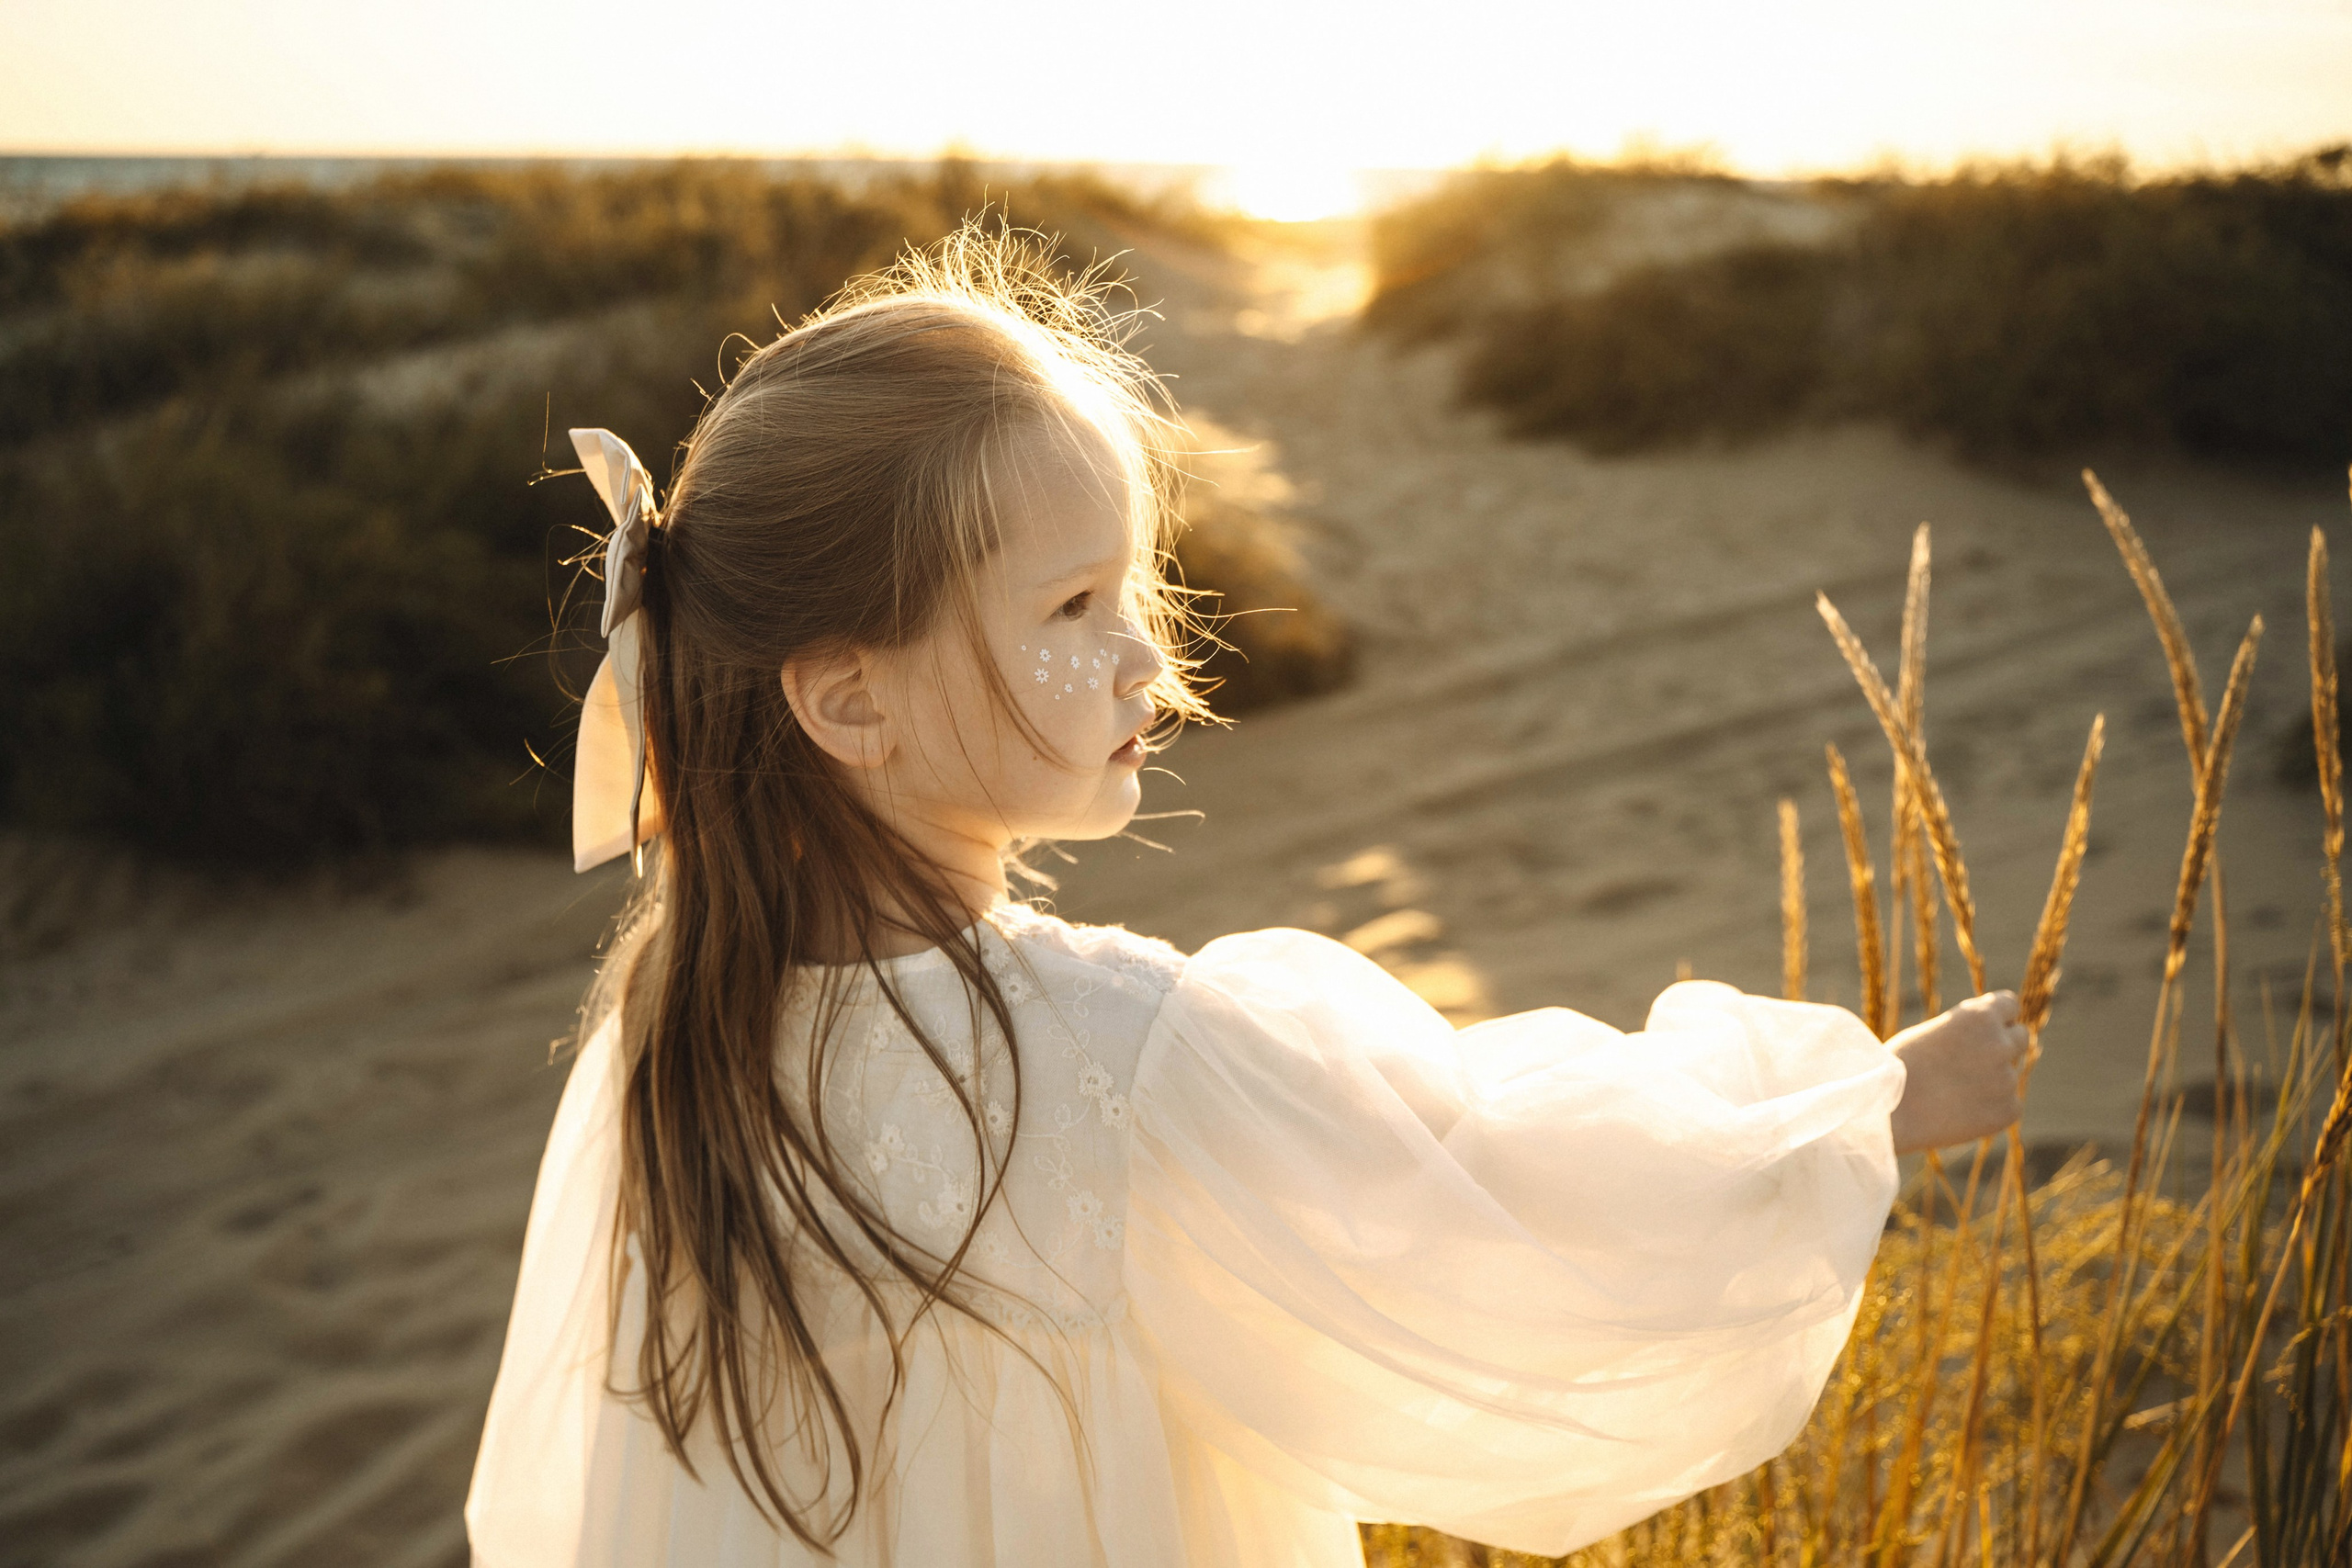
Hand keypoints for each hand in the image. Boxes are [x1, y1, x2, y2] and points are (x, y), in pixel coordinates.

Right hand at [1886, 990, 2028, 1154]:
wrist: (1889, 1112)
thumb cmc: (1897, 1067)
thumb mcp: (1934, 1031)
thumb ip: (1968, 1029)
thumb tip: (1997, 1034)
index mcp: (1979, 1016)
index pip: (2010, 1004)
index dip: (1996, 1017)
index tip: (1984, 1030)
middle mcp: (1999, 1043)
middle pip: (2021, 1037)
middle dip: (2003, 1046)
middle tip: (1974, 1062)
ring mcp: (2007, 1079)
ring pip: (2009, 1074)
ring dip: (1992, 1080)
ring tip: (1953, 1092)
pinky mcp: (2008, 1111)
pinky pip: (2009, 1104)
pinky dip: (1991, 1109)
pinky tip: (1960, 1112)